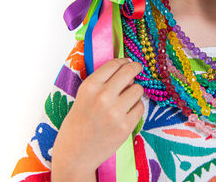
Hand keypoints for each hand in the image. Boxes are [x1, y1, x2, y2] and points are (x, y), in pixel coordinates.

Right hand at [51, 58, 143, 181]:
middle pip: (129, 72)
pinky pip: (141, 107)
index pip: (114, 64)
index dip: (123, 61)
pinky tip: (127, 112)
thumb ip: (102, 83)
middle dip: (136, 68)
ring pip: (138, 89)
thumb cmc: (77, 124)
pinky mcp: (125, 127)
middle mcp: (103, 96)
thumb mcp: (83, 96)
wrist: (75, 154)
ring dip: (135, 91)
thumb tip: (125, 69)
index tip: (128, 62)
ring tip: (127, 98)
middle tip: (138, 69)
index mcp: (89, 86)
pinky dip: (136, 108)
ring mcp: (115, 112)